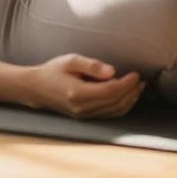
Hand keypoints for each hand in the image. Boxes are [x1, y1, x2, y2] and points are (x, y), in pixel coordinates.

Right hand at [19, 54, 145, 119]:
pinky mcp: (85, 116)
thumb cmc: (53, 70)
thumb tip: (113, 71)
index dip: (126, 83)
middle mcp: (82, 108)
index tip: (136, 74)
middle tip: (141, 80)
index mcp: (78, 93)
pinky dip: (121, 106)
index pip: (111, 91)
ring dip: (129, 100)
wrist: (36, 88)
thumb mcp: (71, 61)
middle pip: (115, 103)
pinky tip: (127, 96)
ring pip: (114, 111)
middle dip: (132, 92)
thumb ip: (92, 65)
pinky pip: (109, 114)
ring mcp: (84, 115)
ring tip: (138, 88)